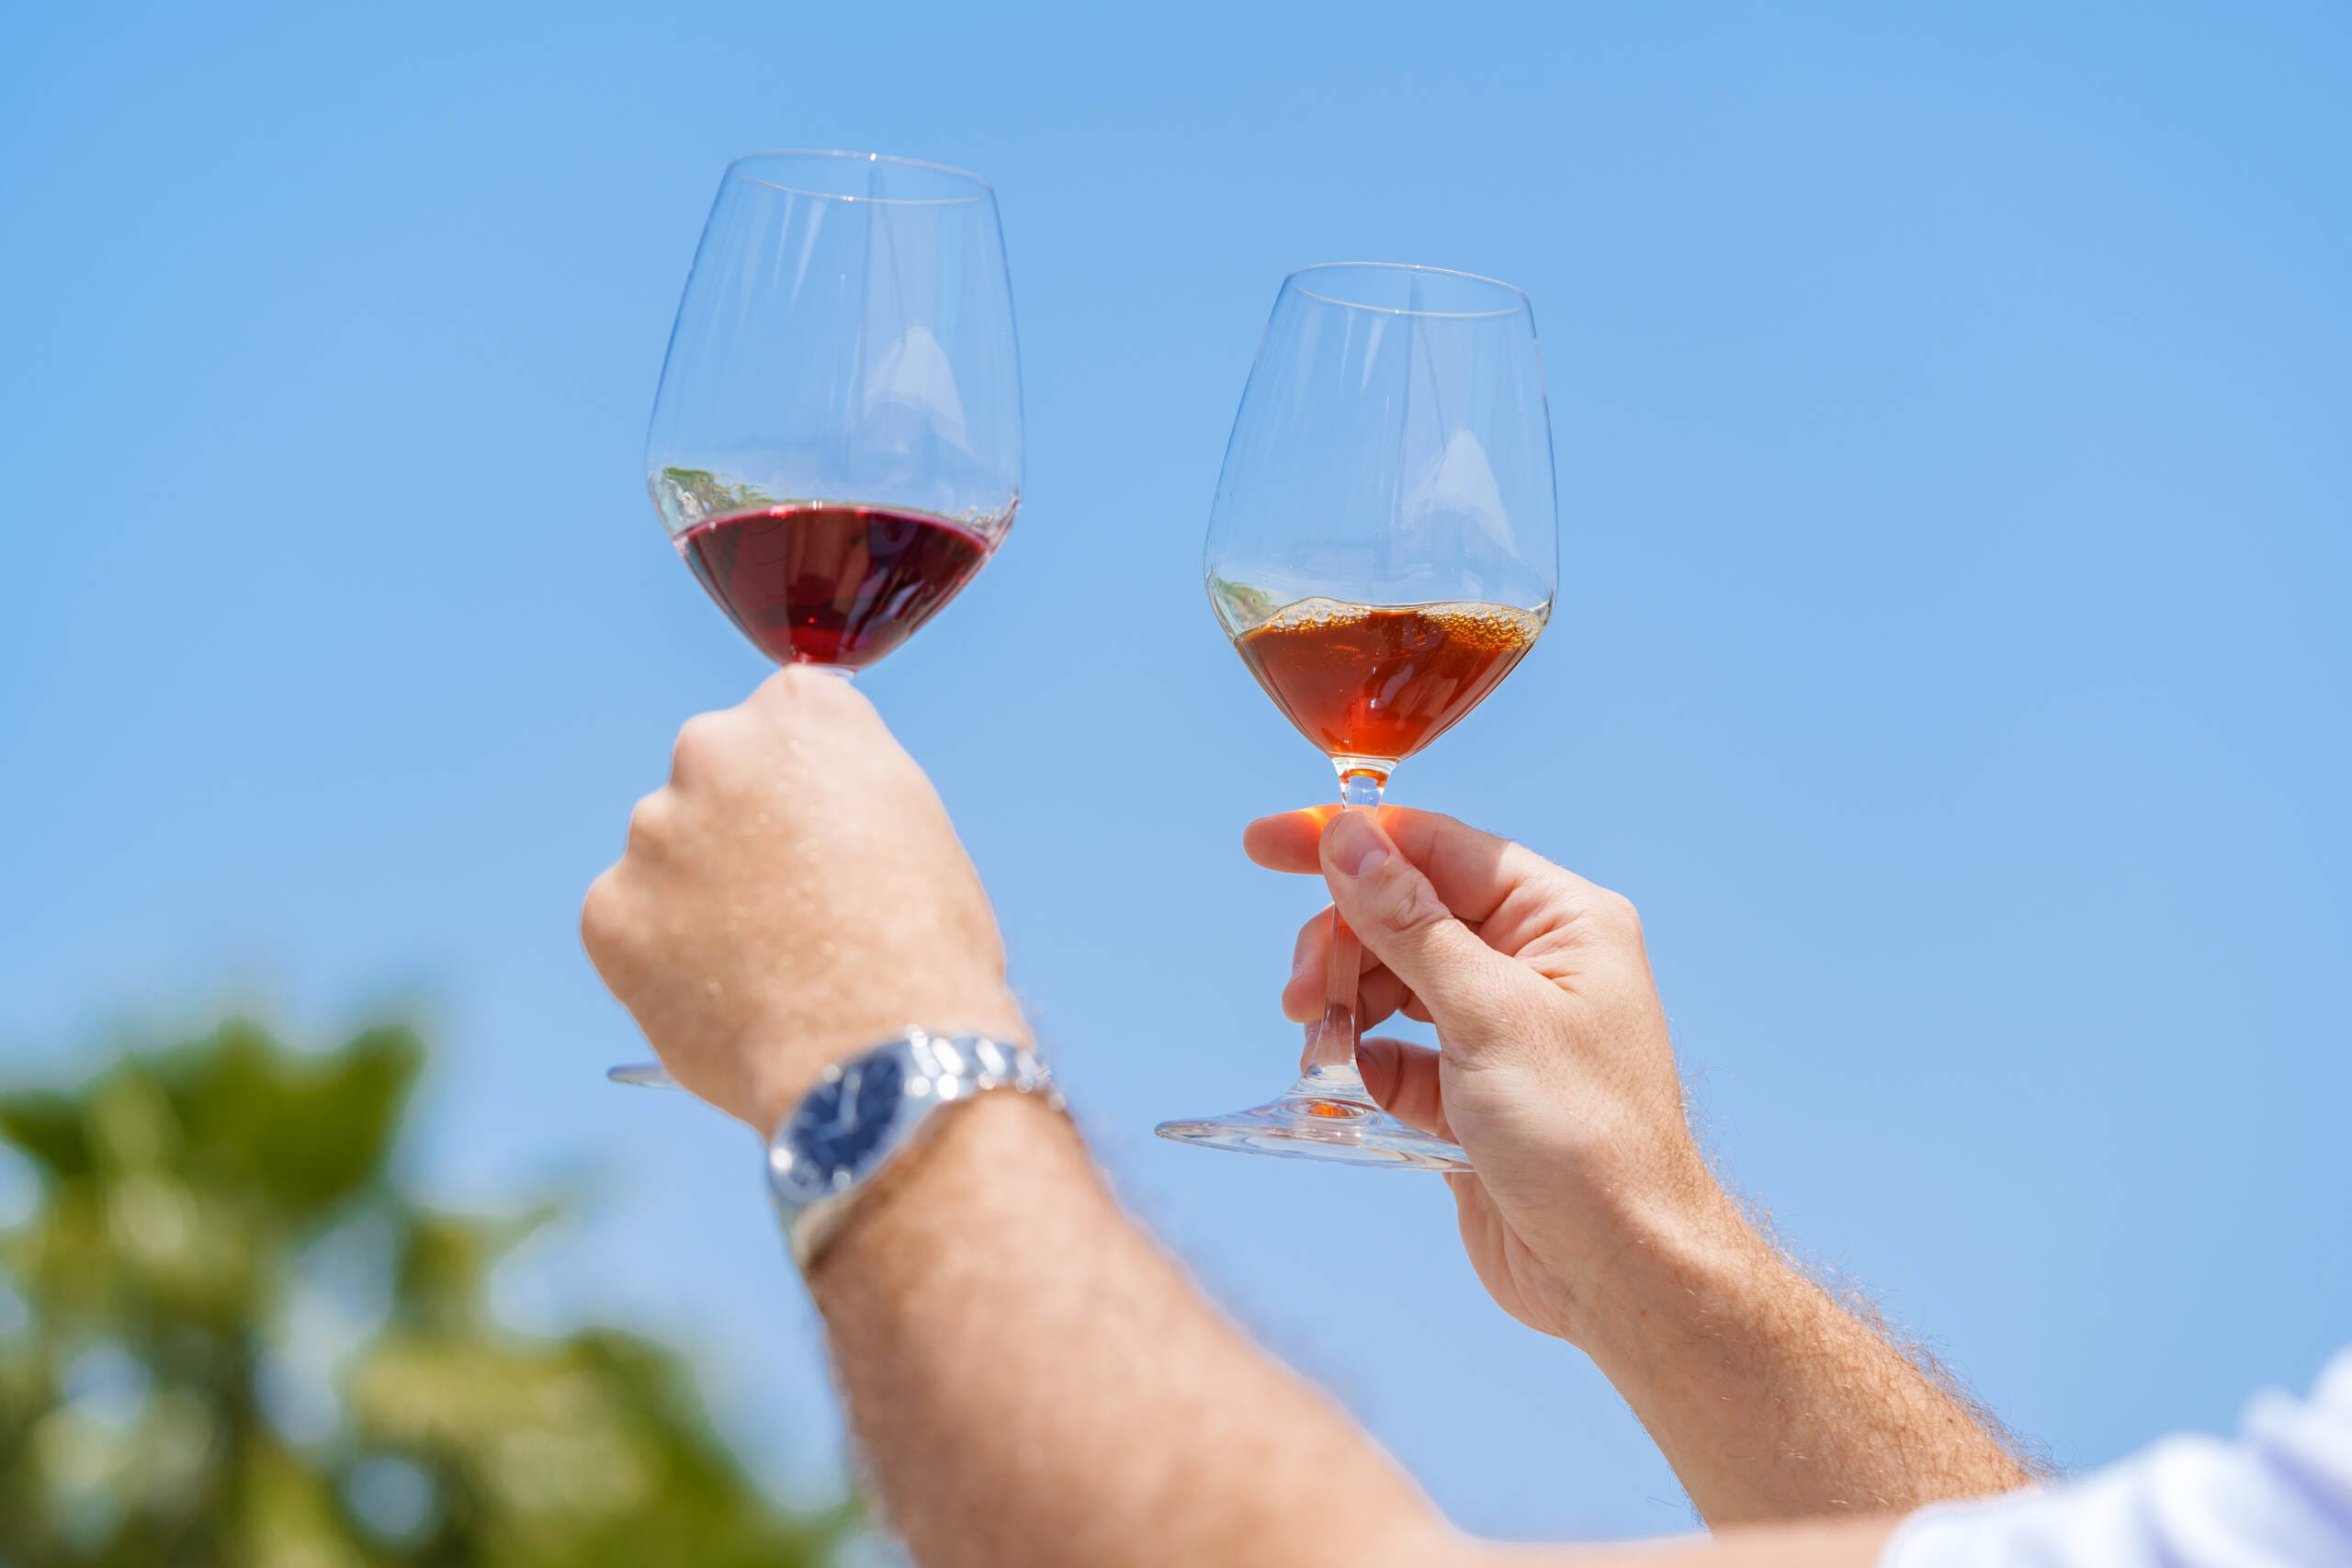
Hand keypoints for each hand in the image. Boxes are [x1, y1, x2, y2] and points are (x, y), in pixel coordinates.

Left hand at [583, 669, 1023, 1131]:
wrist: (877, 1056)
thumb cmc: (922, 950)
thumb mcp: (914, 822)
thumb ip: (844, 786)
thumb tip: (802, 810)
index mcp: (804, 712)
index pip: (786, 720)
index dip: (811, 789)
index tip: (827, 835)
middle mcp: (715, 748)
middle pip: (712, 778)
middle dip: (739, 831)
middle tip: (787, 906)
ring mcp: (653, 830)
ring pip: (665, 853)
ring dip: (696, 894)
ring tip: (762, 966)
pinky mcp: (608, 910)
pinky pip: (628, 923)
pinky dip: (662, 957)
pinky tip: (722, 995)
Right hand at [1244, 806, 1752, 1345]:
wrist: (1619, 1274)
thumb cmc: (1584, 1136)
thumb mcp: (1488, 1014)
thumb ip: (1409, 923)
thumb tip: (1348, 839)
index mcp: (1560, 920)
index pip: (1436, 849)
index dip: (1349, 841)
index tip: (1265, 844)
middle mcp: (1532, 964)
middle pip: (1403, 914)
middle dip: (1340, 944)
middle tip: (1299, 995)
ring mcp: (1499, 1030)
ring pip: (1389, 984)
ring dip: (1341, 1007)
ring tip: (1316, 1047)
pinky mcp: (1469, 1094)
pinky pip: (1392, 1055)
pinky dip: (1358, 1066)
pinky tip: (1339, 1093)